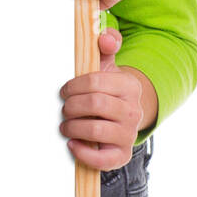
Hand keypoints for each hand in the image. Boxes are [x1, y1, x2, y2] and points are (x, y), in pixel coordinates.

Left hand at [59, 28, 142, 170]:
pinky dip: (82, 152)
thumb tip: (105, 37)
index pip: (94, 82)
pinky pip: (102, 159)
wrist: (118, 120)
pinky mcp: (121, 156)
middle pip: (94, 104)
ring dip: (72, 127)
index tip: (64, 91)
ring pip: (94, 129)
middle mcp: (133, 111)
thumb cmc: (104, 91)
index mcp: (129, 86)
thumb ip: (104, 46)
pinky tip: (72, 144)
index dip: (72, 86)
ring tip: (66, 125)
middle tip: (64, 108)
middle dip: (71, 106)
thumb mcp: (104, 67)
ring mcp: (128, 135)